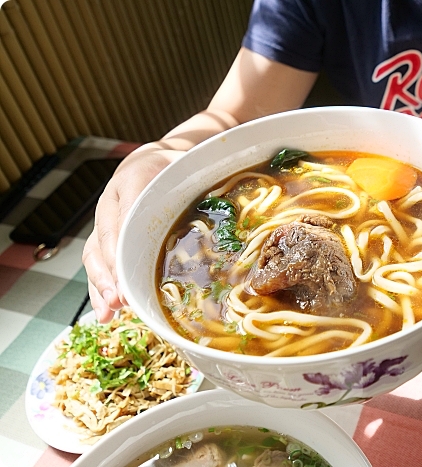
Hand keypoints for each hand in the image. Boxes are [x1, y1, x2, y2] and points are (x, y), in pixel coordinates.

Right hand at [83, 146, 181, 322]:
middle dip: (110, 275)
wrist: (153, 160)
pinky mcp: (108, 238)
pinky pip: (99, 263)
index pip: (122, 219)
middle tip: (120, 300)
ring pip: (96, 257)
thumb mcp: (185, 167)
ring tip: (108, 311)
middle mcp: (112, 204)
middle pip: (103, 243)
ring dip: (101, 287)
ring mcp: (107, 223)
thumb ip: (196, 184)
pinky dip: (101, 288)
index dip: (122, 250)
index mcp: (132, 182)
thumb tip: (219, 203)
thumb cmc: (172, 167)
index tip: (126, 275)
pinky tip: (107, 311)